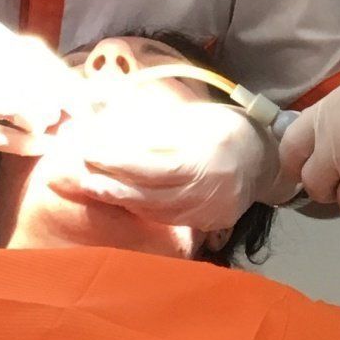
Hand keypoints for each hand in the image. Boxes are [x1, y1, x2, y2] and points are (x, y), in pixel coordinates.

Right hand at [0, 22, 78, 160]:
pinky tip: (40, 145)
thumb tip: (75, 89)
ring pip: (30, 109)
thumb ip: (28, 72)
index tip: (85, 100)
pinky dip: (31, 144)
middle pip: (42, 85)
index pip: (43, 59)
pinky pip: (10, 137)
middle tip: (68, 118)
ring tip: (47, 127)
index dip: (69, 82)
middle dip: (63, 105)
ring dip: (45, 122)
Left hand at [50, 97, 276, 232]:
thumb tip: (109, 117)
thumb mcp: (193, 117)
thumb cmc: (223, 129)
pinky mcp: (203, 222)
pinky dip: (137, 207)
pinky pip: (164, 217)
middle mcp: (203, 187)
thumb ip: (155, 123)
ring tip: (87, 184)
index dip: (118, 160)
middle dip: (108, 182)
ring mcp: (204, 209)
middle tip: (76, 172)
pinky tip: (117, 197)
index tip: (88, 149)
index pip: (152, 163)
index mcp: (204, 155)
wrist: (263, 159)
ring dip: (116, 197)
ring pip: (152, 208)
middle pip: (147, 191)